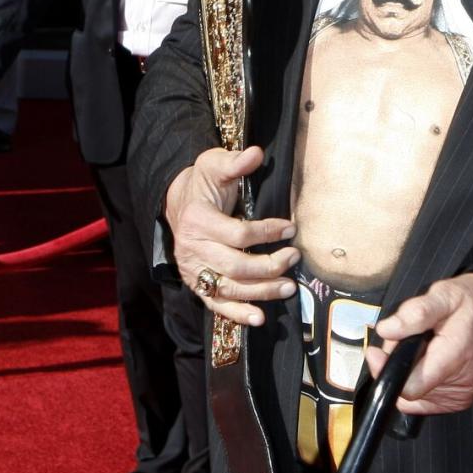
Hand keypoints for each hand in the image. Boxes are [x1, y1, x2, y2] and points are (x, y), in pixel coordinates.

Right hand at [164, 145, 299, 325]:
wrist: (179, 203)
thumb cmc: (203, 184)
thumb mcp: (214, 165)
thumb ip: (235, 162)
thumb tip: (256, 154)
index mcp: (198, 220)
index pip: (237, 233)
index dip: (267, 232)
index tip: (291, 227)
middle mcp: (193, 249)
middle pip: (235, 266)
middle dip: (268, 265)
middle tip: (294, 257)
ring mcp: (194, 270)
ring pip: (229, 288)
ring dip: (261, 292)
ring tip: (288, 288)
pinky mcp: (197, 284)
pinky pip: (216, 304)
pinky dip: (237, 314)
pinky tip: (259, 318)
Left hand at [366, 273, 472, 414]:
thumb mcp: (444, 295)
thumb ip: (414, 312)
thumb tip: (386, 330)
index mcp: (454, 359)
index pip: (408, 387)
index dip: (386, 369)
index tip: (377, 351)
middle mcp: (459, 385)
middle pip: (407, 388)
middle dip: (398, 364)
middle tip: (409, 339)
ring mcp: (460, 397)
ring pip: (414, 395)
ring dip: (409, 373)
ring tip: (424, 347)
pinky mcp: (460, 401)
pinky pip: (425, 399)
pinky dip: (420, 382)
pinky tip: (429, 361)